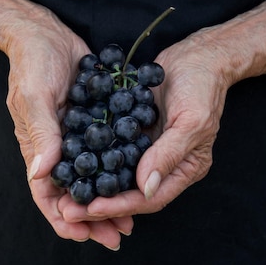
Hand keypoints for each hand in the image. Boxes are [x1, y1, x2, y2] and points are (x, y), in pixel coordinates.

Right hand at [5, 9, 133, 248]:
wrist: (46, 32)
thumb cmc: (33, 62)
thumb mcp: (36, 96)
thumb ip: (41, 133)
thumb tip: (41, 174)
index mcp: (38, 150)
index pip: (47, 195)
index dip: (63, 218)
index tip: (83, 236)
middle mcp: (57, 150)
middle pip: (74, 195)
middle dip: (93, 220)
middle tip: (118, 237)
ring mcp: (76, 138)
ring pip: (94, 181)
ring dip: (109, 202)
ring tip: (132, 222)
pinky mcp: (94, 124)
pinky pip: (107, 155)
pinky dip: (119, 173)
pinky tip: (139, 181)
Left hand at [58, 30, 229, 221]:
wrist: (199, 54)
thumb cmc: (202, 86)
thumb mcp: (191, 121)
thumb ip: (169, 154)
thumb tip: (146, 188)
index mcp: (185, 169)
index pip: (150, 198)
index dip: (121, 206)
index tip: (92, 208)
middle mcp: (165, 164)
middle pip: (130, 192)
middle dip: (99, 202)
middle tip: (67, 210)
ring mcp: (148, 147)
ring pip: (118, 174)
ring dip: (92, 184)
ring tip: (63, 192)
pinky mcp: (135, 130)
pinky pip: (112, 148)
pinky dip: (93, 156)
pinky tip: (70, 159)